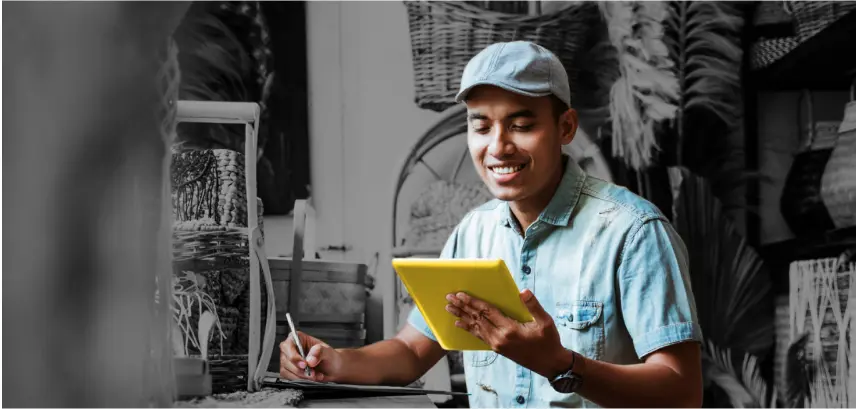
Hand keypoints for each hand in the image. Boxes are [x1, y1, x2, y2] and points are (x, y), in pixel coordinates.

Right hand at [279, 331, 342, 381]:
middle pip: (286, 360)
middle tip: (312, 372)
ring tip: (315, 375)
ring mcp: (288, 360)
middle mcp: (290, 348)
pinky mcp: (288, 371)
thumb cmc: (329, 356)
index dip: (294, 356)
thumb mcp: (327, 351)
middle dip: (300, 369)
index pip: (288, 345)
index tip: (304, 364)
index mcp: (298, 338)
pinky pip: (289, 378)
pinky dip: (300, 380)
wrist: (332, 369)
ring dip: (301, 376)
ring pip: (287, 370)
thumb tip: (310, 359)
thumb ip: (319, 352)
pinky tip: (311, 378)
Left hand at [445, 289, 572, 378]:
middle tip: (449, 297)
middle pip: (477, 319)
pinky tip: (460, 324)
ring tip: (449, 308)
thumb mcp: (545, 322)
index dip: (473, 302)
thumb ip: (533, 306)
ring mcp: (497, 345)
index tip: (461, 294)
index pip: (487, 312)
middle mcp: (499, 338)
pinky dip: (468, 329)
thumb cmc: (548, 341)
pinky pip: (479, 336)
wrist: (550, 364)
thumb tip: (523, 291)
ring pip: (475, 328)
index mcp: (510, 329)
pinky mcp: (497, 349)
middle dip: (462, 307)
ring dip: (462, 316)